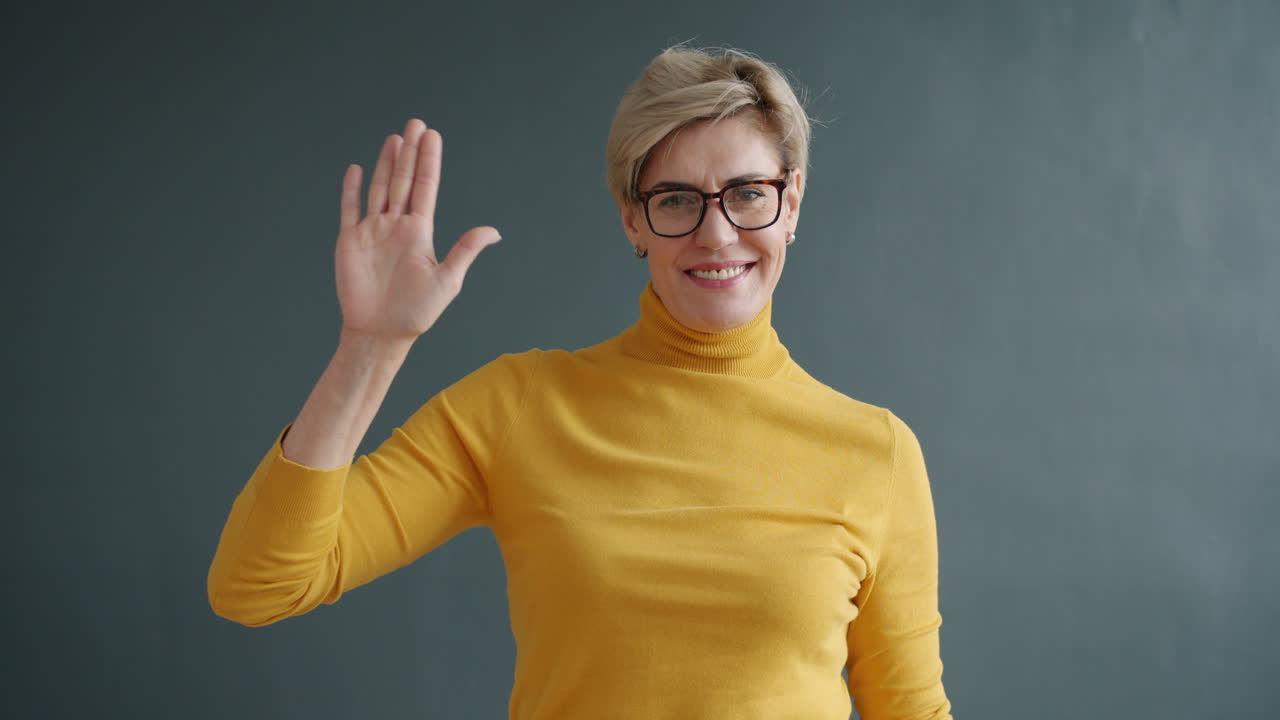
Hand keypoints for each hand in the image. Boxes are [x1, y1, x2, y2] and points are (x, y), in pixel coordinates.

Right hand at [334, 118, 499, 343]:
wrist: (381, 333)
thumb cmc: (416, 312)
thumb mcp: (447, 280)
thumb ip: (465, 250)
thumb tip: (493, 230)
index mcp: (420, 232)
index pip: (426, 188)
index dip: (429, 161)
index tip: (432, 136)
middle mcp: (397, 226)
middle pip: (404, 181)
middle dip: (410, 153)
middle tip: (416, 123)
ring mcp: (373, 231)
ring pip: (380, 188)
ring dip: (385, 163)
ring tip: (394, 138)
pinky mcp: (350, 241)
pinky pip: (350, 209)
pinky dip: (351, 189)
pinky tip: (356, 168)